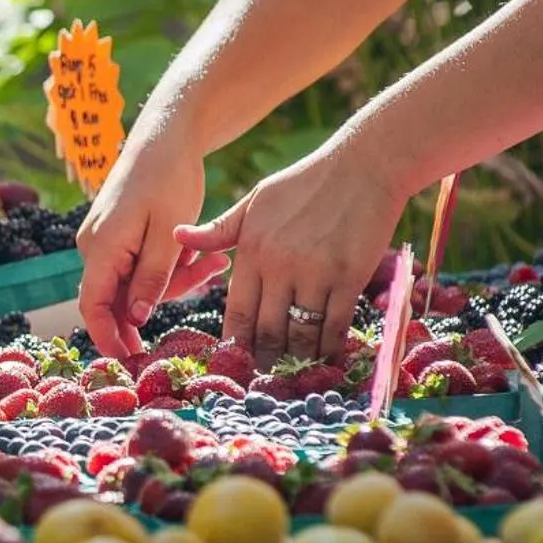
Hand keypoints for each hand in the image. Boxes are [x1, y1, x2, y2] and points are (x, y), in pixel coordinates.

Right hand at [75, 139, 223, 358]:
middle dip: (164, 297)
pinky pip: (141, 265)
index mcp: (101, 248)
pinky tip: (199, 252)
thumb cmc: (169, 177)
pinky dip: (169, 265)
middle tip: (208, 278)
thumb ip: (152, 278)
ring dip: (175, 279)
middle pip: (120, 298)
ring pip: (136, 283)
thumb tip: (136, 319)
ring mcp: (106, 241)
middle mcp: (95, 247)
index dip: (108, 339)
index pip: (93, 307)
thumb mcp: (169, 232)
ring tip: (214, 258)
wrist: (166, 135)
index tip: (130, 363)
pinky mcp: (119, 236)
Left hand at [172, 142, 402, 364]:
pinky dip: (330, 347)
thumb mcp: (256, 200)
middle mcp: (279, 266)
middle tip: (267, 377)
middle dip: (266, 360)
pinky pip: (334, 325)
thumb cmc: (306, 182)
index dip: (238, 345)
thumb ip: (219, 230)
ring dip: (298, 359)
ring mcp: (315, 273)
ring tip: (296, 373)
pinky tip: (328, 357)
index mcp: (252, 251)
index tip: (239, 363)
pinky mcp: (348, 277)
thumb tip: (178, 236)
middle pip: (266, 331)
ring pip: (300, 335)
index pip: (237, 313)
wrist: (364, 165)